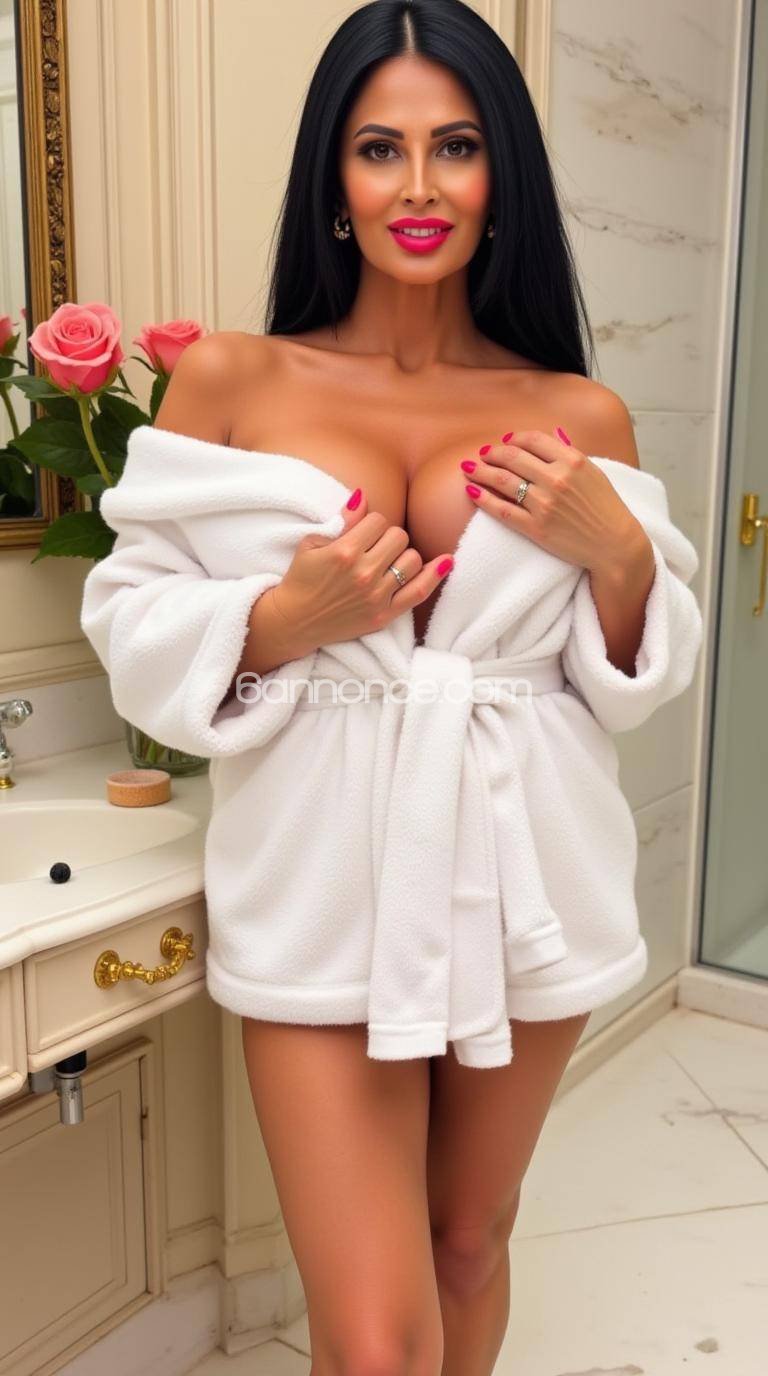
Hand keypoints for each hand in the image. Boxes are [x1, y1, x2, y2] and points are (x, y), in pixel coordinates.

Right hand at [270, 487, 454, 649]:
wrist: (295, 621)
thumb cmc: (301, 579)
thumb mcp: (312, 543)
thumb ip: (343, 520)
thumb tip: (363, 496)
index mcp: (345, 551)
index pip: (378, 520)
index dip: (371, 524)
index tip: (362, 534)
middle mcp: (364, 573)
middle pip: (399, 536)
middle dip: (388, 538)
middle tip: (374, 549)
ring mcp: (376, 595)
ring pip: (412, 559)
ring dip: (402, 556)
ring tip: (388, 562)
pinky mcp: (384, 615)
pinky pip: (419, 592)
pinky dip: (435, 575)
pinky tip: (446, 561)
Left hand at [460, 428, 647, 573]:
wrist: (614, 544)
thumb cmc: (605, 508)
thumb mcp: (593, 473)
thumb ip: (570, 453)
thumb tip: (553, 434)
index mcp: (573, 461)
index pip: (533, 440)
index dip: (514, 438)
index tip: (505, 442)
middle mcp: (557, 479)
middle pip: (513, 457)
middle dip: (492, 453)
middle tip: (482, 454)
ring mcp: (544, 504)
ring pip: (502, 480)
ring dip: (481, 471)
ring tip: (469, 468)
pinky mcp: (536, 528)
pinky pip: (502, 510)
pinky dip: (484, 499)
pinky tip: (472, 491)